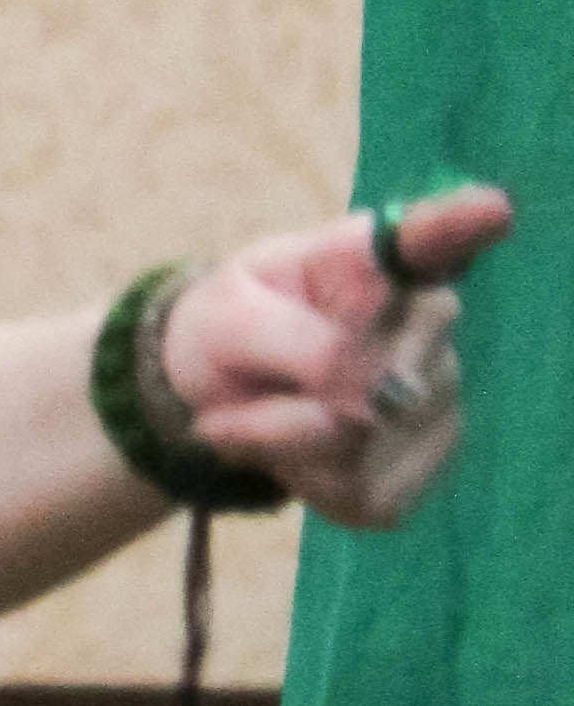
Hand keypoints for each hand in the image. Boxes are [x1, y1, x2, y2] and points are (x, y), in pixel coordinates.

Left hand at [157, 185, 513, 527]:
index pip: (431, 237)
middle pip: (377, 380)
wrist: (214, 395)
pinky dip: (301, 482)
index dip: (461, 225)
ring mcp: (438, 398)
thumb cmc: (227, 329)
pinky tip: (289, 453)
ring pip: (354, 447)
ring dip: (281, 443)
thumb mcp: (226, 316)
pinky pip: (358, 495)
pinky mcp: (422, 469)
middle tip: (238, 391)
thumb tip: (368, 391)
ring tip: (259, 414)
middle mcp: (428, 323)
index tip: (490, 210)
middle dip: (287, 403)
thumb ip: (293, 341)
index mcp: (373, 259)